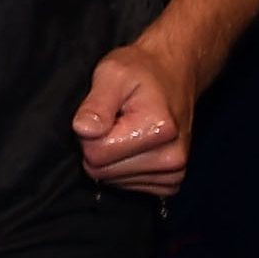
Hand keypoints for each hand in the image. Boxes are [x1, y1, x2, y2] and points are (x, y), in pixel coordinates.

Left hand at [72, 39, 194, 197]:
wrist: (175, 73)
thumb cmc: (142, 70)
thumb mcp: (112, 74)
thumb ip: (96, 104)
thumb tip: (84, 131)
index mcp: (158, 130)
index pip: (95, 154)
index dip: (89, 133)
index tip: (104, 114)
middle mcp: (172, 157)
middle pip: (102, 171)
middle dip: (99, 146)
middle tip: (114, 121)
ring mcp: (174, 172)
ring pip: (113, 180)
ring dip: (112, 157)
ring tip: (127, 130)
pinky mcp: (172, 181)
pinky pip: (128, 186)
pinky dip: (124, 167)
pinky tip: (134, 145)